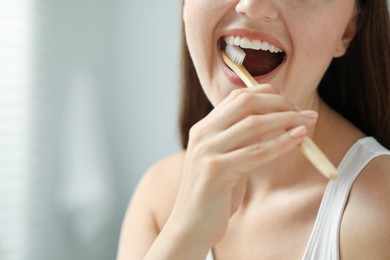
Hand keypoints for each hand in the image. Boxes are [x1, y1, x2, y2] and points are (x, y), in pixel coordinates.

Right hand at [162, 84, 316, 251]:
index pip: (238, 96)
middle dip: (280, 103)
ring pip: (254, 124)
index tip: (292, 105)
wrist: (190, 225)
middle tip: (304, 113)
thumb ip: (243, 139)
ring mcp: (207, 150)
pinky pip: (256, 152)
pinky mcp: (215, 169)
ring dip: (287, 119)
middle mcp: (203, 133)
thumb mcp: (228, 159)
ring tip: (307, 122)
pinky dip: (282, 143)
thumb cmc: (215, 193)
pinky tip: (299, 139)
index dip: (269, 94)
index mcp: (204, 127)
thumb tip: (278, 121)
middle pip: (246, 102)